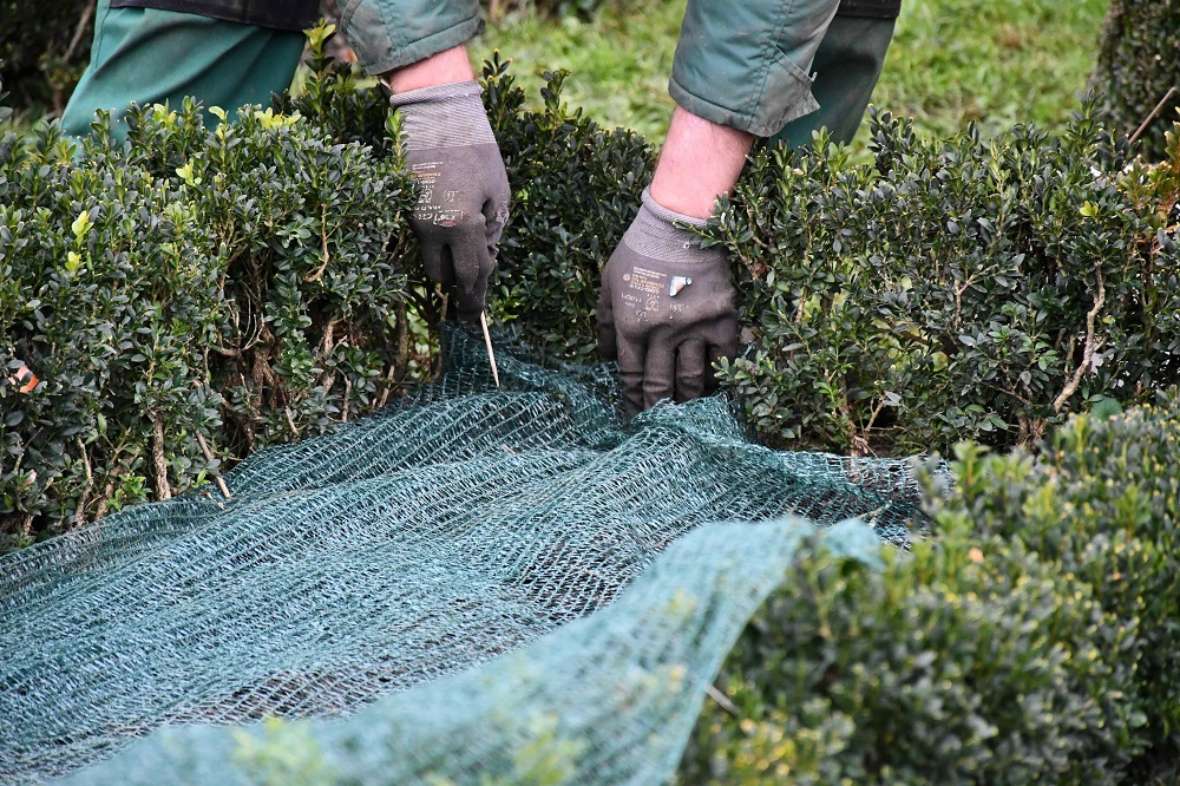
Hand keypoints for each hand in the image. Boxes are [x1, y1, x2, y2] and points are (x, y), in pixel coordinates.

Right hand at [390, 79, 509, 320]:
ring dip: (445, 265)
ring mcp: (412, 218)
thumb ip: (493, 231)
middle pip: (443, 277)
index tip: (476, 317)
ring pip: (427, 262)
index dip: (476, 297)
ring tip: (463, 252)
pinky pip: (421, 240)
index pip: (471, 274)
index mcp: (461, 224)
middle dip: (459, 284)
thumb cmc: (476, 150)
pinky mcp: (403, 209)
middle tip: (472, 289)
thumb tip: (486, 261)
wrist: (437, 115)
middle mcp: (432, 227)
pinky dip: (435, 244)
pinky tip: (450, 230)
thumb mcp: (497, 192)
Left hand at [597, 188, 738, 411]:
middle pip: (660, 386)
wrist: (681, 224)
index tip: (634, 417)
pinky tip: (716, 389)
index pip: (631, 378)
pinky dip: (720, 378)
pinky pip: (724, 361)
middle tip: (658, 428)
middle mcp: (662, 334)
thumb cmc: (639, 250)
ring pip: (692, 380)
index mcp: (632, 326)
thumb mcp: (609, 282)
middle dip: (656, 411)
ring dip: (687, 402)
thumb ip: (605, 321)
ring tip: (686, 416)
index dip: (632, 402)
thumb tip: (605, 357)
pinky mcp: (723, 320)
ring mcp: (695, 329)